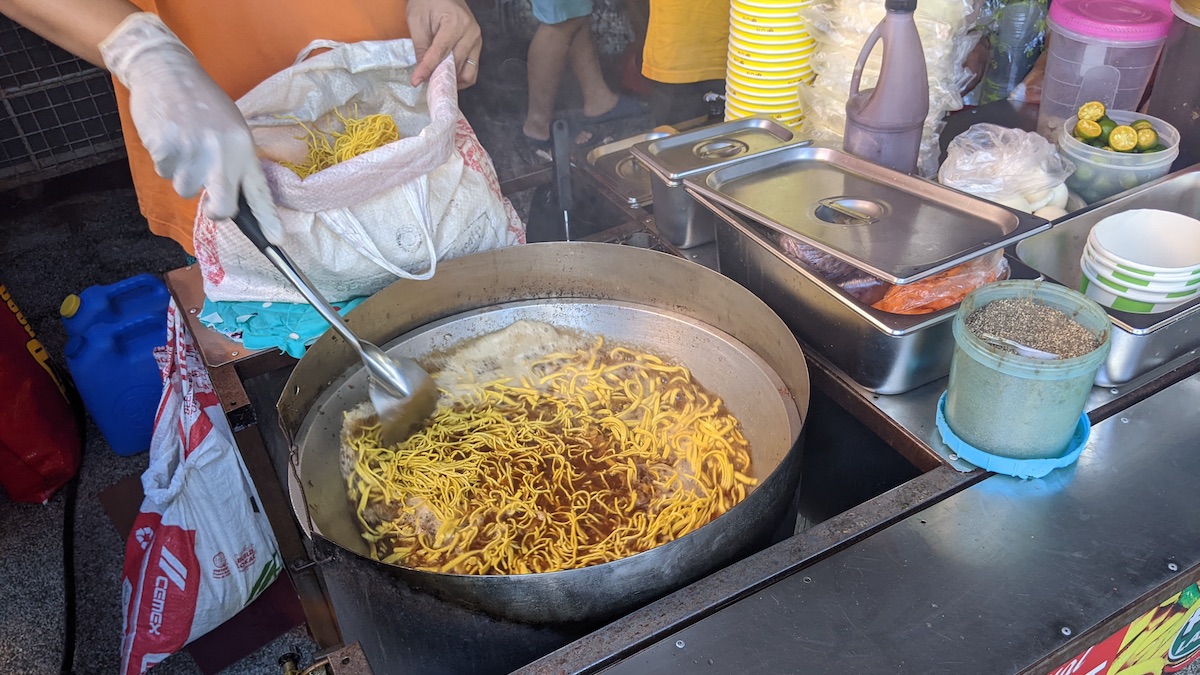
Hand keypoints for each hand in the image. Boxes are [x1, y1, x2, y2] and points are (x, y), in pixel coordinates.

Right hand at [99, 13, 281, 240]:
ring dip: (182, 174)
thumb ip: (234, 162)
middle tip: (209, 199)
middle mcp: (222, 154)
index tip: (276, 241)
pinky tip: (168, 137)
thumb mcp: (231, 128)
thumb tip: (231, 200)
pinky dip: (164, 160)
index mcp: (243, 148)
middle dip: (216, 211)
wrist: (166, 70)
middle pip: (223, 207)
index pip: (259, 191)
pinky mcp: (165, 150)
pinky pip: (164, 173)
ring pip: (185, 191)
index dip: (267, 219)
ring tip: (184, 144)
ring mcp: (193, 153)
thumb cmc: (202, 103)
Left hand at [408, 0, 482, 88]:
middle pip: (455, 64)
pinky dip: (460, 78)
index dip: (428, 68)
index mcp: (455, 22)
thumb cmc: (429, 2)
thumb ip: (420, 46)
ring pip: (467, 73)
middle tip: (424, 84)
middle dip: (439, 77)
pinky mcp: (477, 48)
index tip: (416, 81)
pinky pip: (472, 70)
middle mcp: (470, 33)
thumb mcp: (417, 20)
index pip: (441, 51)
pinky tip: (447, 78)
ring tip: (436, 82)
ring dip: (451, 81)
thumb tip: (422, 72)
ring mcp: (477, 42)